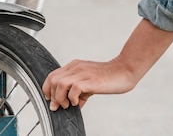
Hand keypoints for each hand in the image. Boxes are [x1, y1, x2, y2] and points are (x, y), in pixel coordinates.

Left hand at [42, 19, 172, 110]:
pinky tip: (78, 102)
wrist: (124, 70)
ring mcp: (82, 72)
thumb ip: (81, 92)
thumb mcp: (90, 84)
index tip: (52, 100)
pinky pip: (73, 88)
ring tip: (69, 105)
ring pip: (59, 83)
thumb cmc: (109, 77)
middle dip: (52, 95)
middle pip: (52, 79)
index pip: (52, 75)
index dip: (48, 89)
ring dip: (60, 98)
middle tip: (60, 106)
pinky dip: (72, 98)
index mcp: (74, 66)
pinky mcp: (90, 80)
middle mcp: (76, 67)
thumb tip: (74, 105)